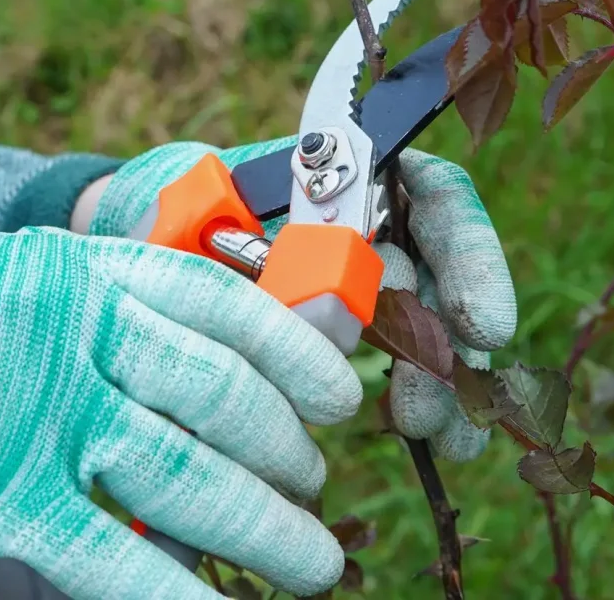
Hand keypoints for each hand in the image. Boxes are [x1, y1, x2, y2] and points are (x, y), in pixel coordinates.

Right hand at [0, 218, 362, 599]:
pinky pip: (111, 554)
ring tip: (312, 563)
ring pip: (188, 474)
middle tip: (315, 485)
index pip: (230, 310)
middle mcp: (85, 338)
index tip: (341, 395)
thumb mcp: (42, 278)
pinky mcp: (4, 497)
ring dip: (264, 525)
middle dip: (285, 451)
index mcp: (98, 275)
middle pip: (223, 396)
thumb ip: (126, 310)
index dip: (299, 356)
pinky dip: (175, 591)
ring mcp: (46, 417)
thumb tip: (230, 362)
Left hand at [90, 138, 517, 460]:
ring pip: (435, 322)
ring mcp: (369, 280)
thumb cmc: (159, 208)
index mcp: (345, 174)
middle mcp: (373, 222)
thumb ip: (247, 243)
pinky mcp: (355, 336)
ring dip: (450, 381)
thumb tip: (308, 311)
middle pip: (445, 268)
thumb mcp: (187, 209)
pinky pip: (407, 363)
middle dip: (454, 340)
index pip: (434, 195)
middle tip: (444, 406)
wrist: (130, 243)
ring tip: (448, 437)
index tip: (482, 328)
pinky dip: (427, 400)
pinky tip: (436, 440)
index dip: (472, 257)